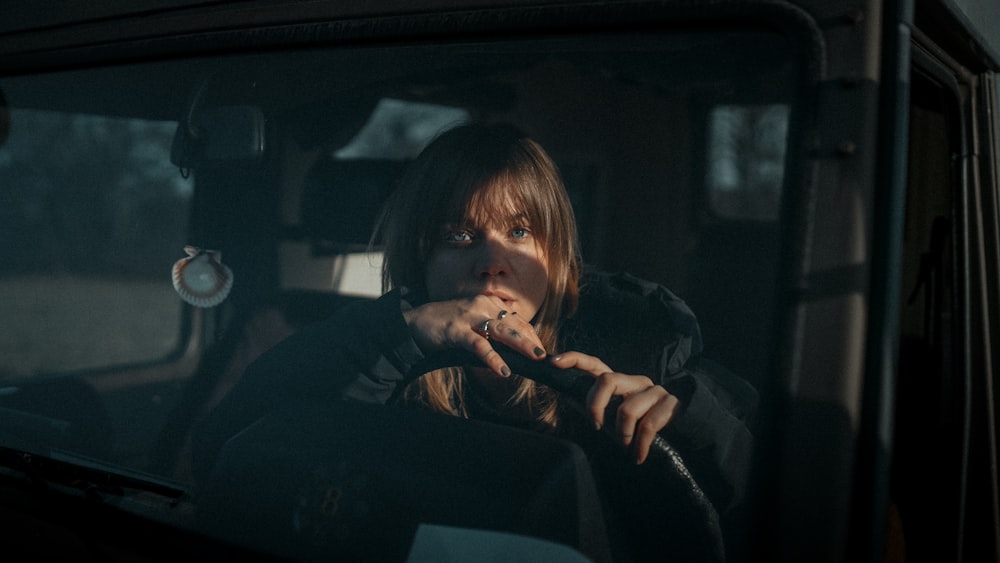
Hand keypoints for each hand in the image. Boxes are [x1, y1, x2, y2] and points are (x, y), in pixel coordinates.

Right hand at [403, 295, 546, 377]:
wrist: (415, 322)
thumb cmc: (447, 325)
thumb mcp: (473, 324)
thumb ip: (492, 332)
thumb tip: (514, 348)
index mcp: (488, 304)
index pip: (516, 319)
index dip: (531, 334)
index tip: (542, 349)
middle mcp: (482, 306)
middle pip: (514, 323)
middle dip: (532, 340)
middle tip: (545, 356)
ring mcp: (470, 317)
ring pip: (502, 330)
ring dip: (521, 344)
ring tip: (535, 358)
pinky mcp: (456, 330)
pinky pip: (478, 345)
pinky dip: (492, 358)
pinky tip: (502, 370)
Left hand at [550, 352, 679, 463]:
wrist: (686, 427)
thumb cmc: (644, 424)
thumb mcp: (619, 416)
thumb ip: (600, 409)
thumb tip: (568, 401)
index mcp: (620, 382)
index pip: (595, 364)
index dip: (574, 359)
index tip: (554, 361)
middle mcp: (635, 381)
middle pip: (607, 380)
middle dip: (595, 405)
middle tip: (597, 426)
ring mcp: (653, 391)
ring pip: (627, 409)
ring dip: (622, 434)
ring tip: (625, 447)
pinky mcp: (669, 404)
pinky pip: (648, 426)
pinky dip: (639, 446)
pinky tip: (638, 456)